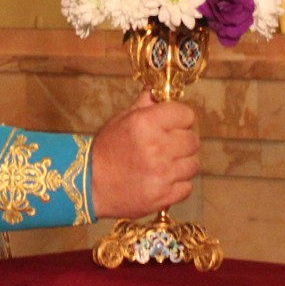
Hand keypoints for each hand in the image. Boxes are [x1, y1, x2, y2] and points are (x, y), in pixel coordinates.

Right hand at [89, 89, 198, 218]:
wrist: (91, 184)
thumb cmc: (106, 149)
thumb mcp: (121, 119)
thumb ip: (145, 104)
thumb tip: (158, 90)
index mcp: (146, 123)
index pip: (186, 114)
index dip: (180, 119)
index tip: (173, 124)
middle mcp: (157, 147)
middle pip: (193, 140)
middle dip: (183, 141)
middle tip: (168, 145)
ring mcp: (163, 173)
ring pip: (194, 164)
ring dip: (182, 163)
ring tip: (165, 164)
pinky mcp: (164, 195)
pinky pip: (187, 186)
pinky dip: (178, 183)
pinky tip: (163, 179)